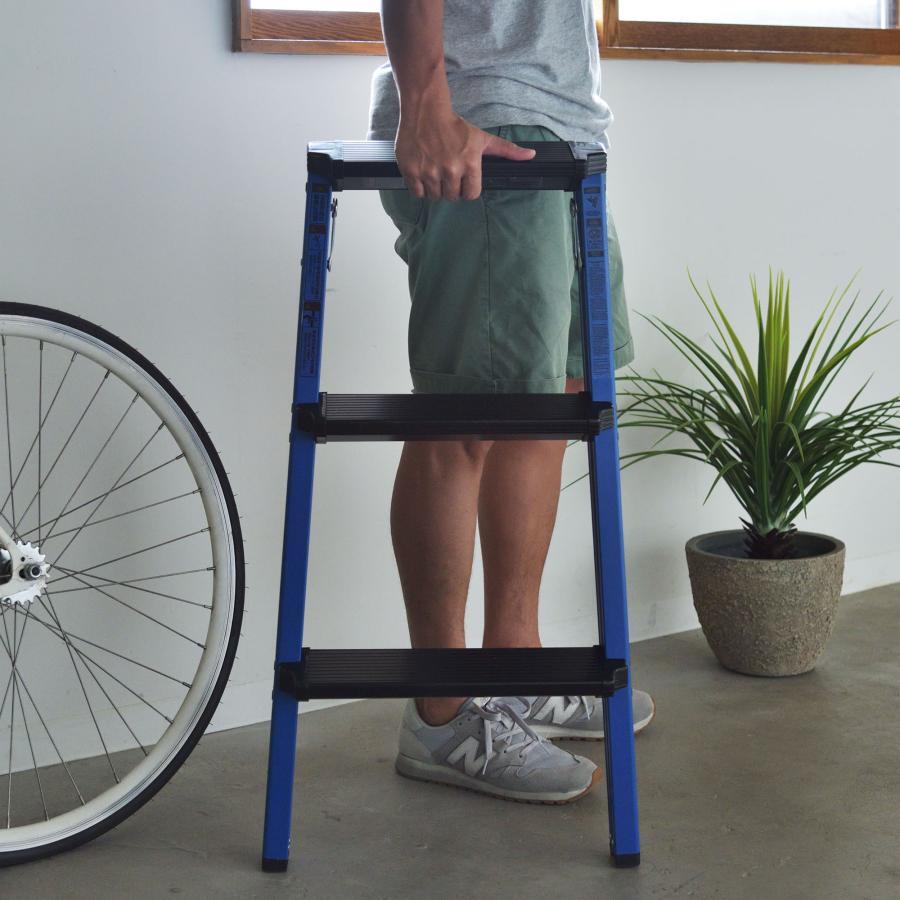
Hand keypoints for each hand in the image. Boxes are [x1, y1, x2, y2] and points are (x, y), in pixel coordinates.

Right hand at [395, 109, 535, 201]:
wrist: (426, 110)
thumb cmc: (455, 126)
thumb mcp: (482, 138)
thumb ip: (506, 150)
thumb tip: (530, 156)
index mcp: (470, 165)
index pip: (471, 195)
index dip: (467, 189)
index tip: (462, 179)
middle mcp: (450, 170)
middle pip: (452, 197)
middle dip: (451, 188)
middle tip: (447, 173)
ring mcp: (429, 172)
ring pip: (435, 196)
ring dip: (435, 188)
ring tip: (434, 171)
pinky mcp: (411, 171)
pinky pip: (417, 193)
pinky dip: (419, 187)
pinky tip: (423, 173)